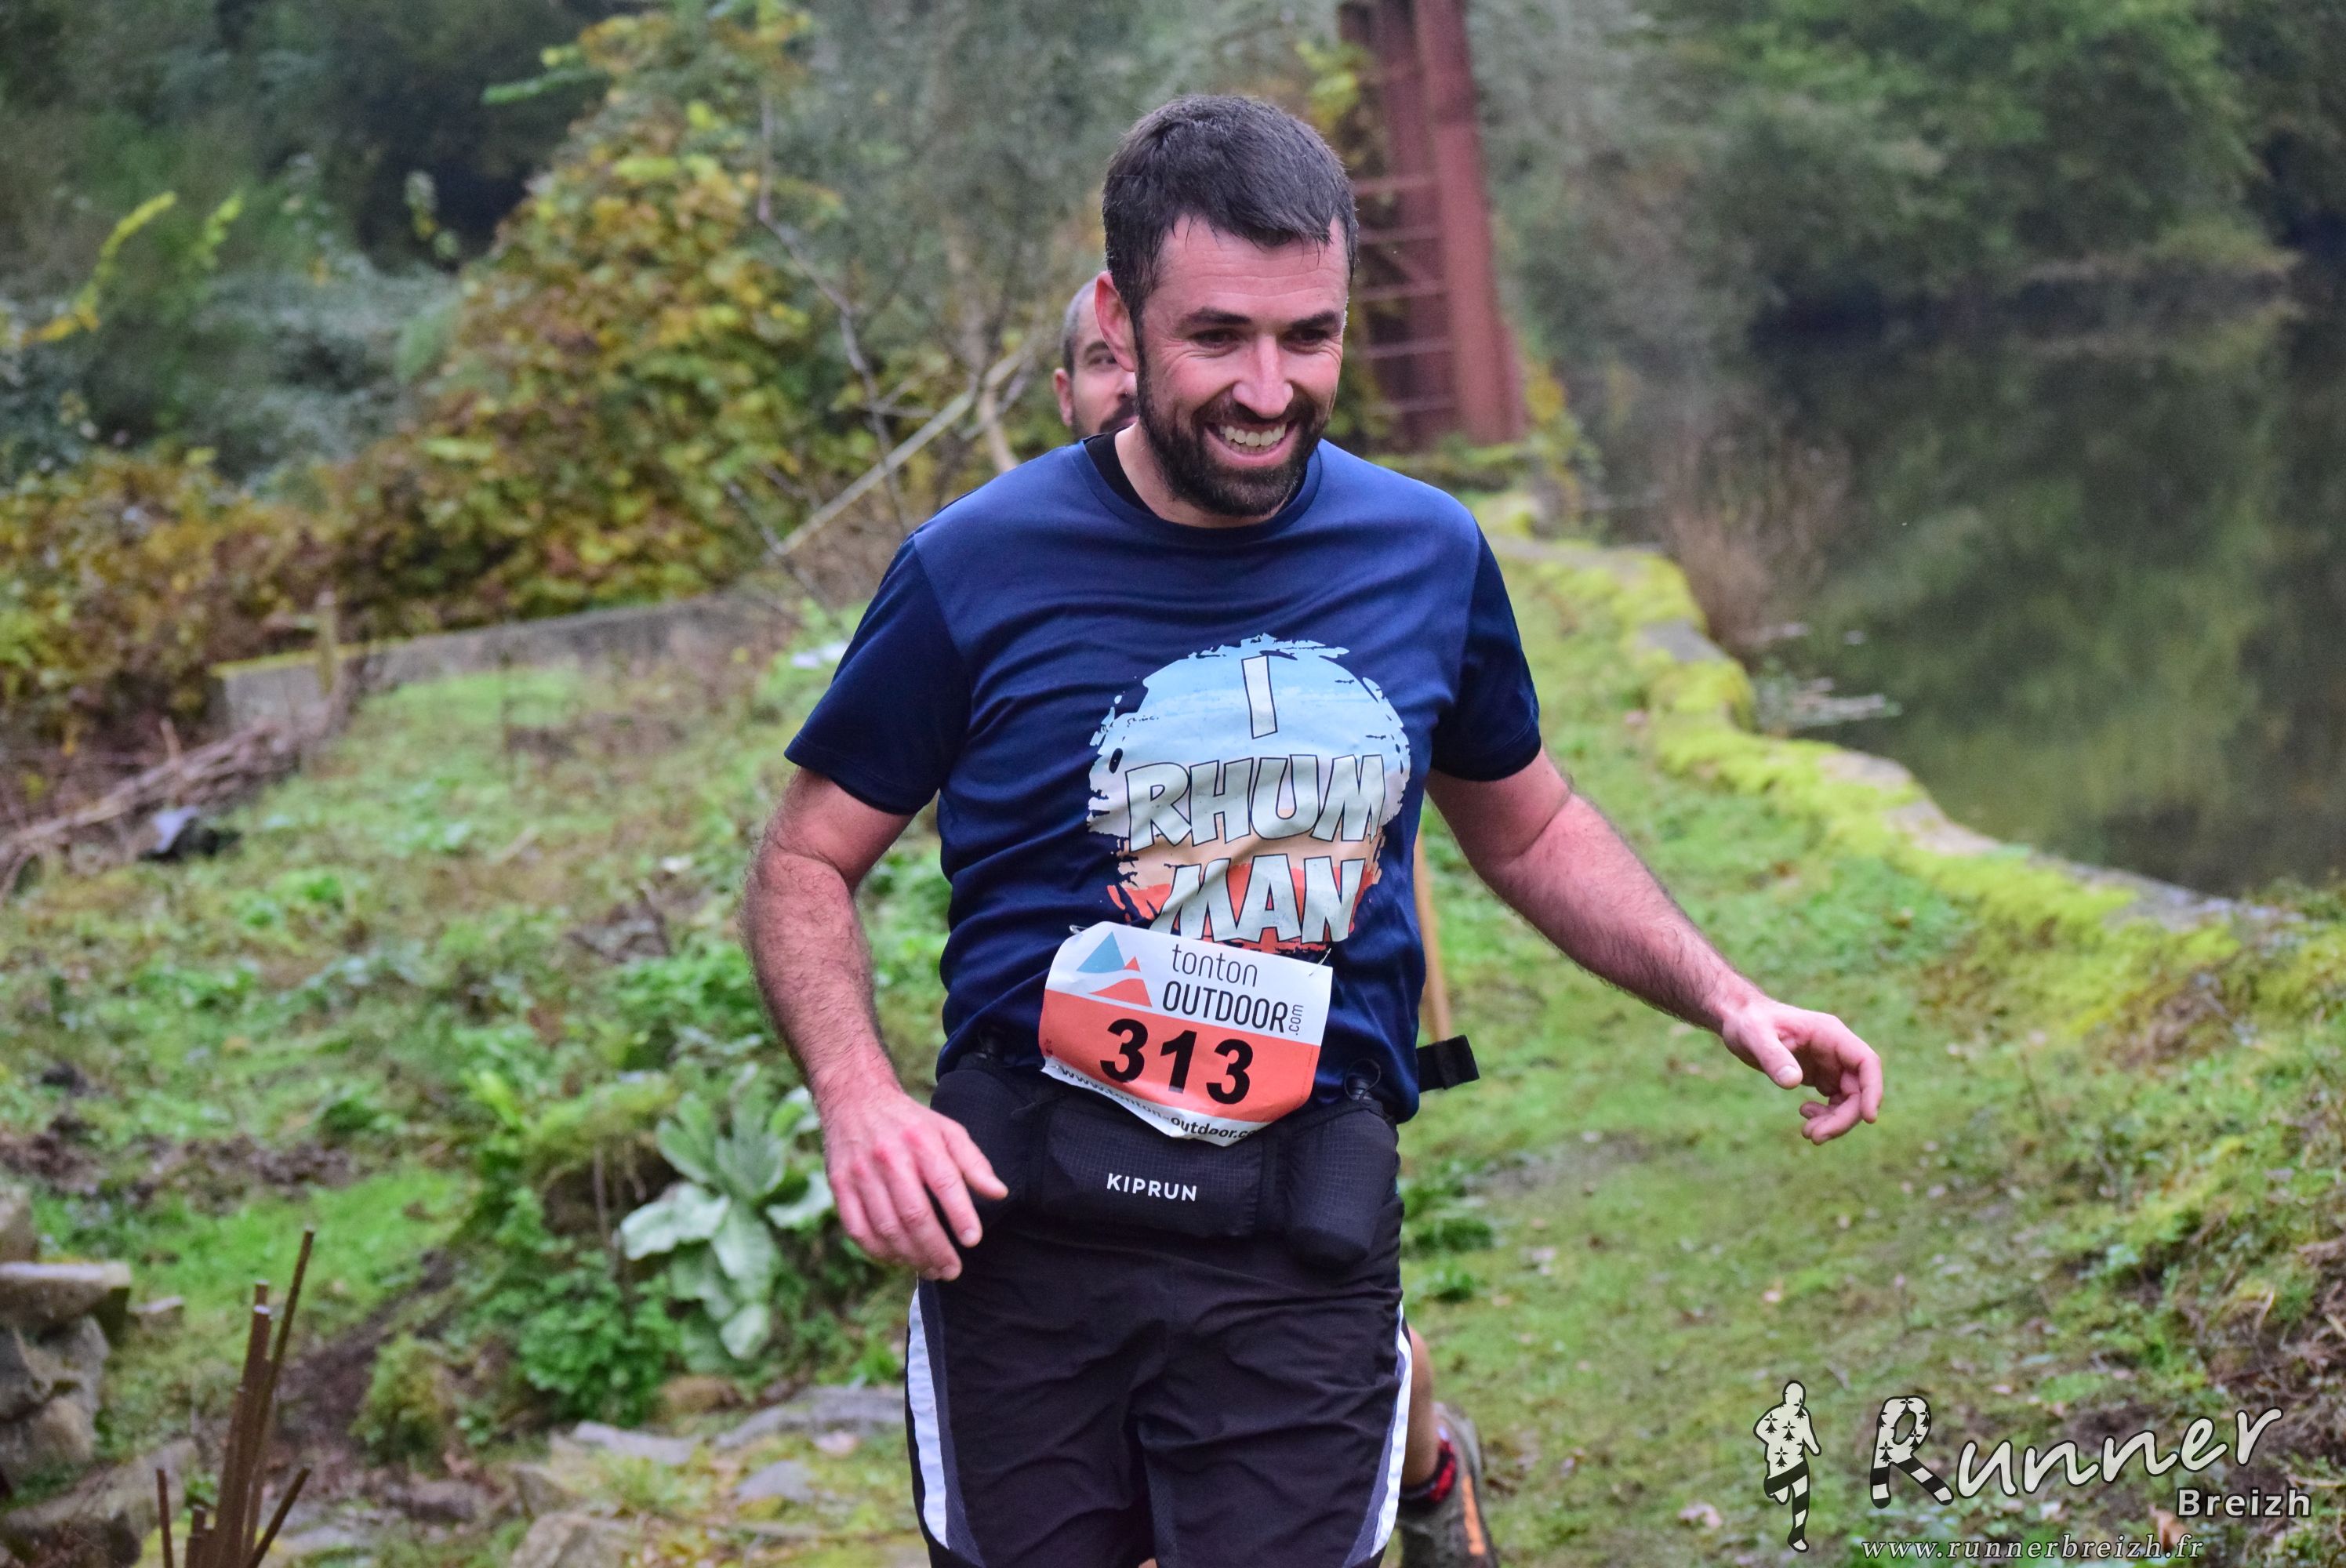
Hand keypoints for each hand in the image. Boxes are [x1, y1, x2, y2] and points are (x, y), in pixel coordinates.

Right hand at [818, 1080, 1007, 1279]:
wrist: (855, 1099)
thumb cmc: (910, 1122)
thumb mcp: (947, 1131)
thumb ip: (973, 1163)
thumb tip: (999, 1193)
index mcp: (921, 1140)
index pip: (944, 1182)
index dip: (960, 1215)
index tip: (972, 1241)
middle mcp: (889, 1156)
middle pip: (914, 1214)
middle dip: (936, 1249)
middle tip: (952, 1270)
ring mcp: (860, 1173)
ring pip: (887, 1227)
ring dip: (911, 1257)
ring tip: (931, 1270)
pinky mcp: (840, 1186)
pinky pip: (858, 1230)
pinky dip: (879, 1252)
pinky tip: (898, 1260)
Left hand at [1713, 996, 1883, 1143]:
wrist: (1739, 1020)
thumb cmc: (1747, 1022)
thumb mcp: (1754, 1036)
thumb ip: (1773, 1057)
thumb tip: (1792, 1082)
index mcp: (1830, 1033)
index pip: (1866, 1062)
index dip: (1873, 1090)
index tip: (1869, 1118)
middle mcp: (1836, 1049)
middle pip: (1859, 1089)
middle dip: (1844, 1117)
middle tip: (1815, 1136)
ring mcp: (1830, 1063)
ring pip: (1849, 1099)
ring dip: (1835, 1121)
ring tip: (1809, 1133)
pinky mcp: (1820, 1075)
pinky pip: (1836, 1101)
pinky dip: (1826, 1115)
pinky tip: (1805, 1115)